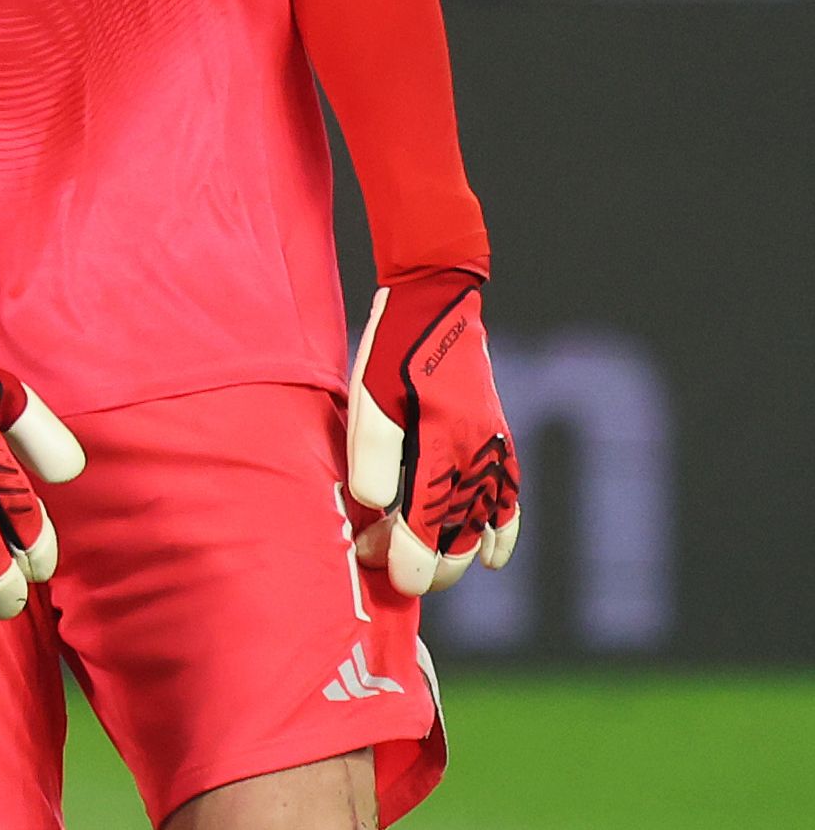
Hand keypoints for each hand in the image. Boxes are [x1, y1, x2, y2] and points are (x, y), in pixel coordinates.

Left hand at [347, 268, 522, 595]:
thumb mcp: (368, 399)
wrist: (438, 306)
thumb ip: (371, 456)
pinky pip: (511, 502)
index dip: (405, 562)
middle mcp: (477, 460)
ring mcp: (494, 454)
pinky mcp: (501, 444)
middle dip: (422, 563)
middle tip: (376, 555)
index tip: (381, 573)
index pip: (426, 528)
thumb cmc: (393, 353)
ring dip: (454, 554)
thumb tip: (374, 507)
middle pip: (457, 539)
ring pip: (483, 528)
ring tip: (422, 567)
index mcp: (441, 450)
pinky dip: (503, 534)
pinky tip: (493, 559)